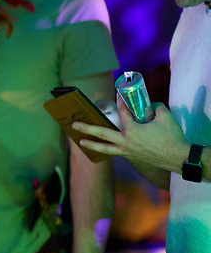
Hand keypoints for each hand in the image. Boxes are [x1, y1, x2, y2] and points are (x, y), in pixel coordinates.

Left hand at [72, 95, 187, 170]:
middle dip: (87, 127)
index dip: (121, 102)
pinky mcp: (132, 156)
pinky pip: (115, 152)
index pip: (123, 112)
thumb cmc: (172, 137)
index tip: (118, 94)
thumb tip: (150, 105)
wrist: (178, 158)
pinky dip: (107, 150)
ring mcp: (127, 150)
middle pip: (102, 132)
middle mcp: (126, 141)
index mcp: (132, 130)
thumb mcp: (165, 116)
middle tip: (73, 123)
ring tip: (80, 140)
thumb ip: (155, 108)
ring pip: (105, 147)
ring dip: (92, 143)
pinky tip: (101, 148)